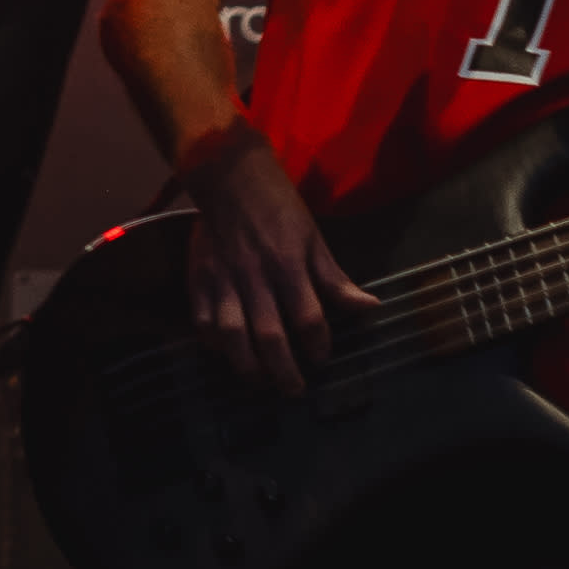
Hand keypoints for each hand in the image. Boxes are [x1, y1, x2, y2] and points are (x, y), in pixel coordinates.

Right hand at [180, 125, 374, 393]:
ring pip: (231, 336)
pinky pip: (202, 322)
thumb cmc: (280, 209)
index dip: (318, 345)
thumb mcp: (315, 239)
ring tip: (259, 383)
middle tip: (294, 391)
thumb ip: (336, 280)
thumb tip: (370, 308)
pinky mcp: (198, 279)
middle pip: (270, 335)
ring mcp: (223, 280)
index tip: (322, 359)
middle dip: (284, 370)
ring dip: (246, 366)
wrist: (230, 177)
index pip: (308, 317)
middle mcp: (255, 277)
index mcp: (289, 265)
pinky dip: (213, 344)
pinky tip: (226, 354)